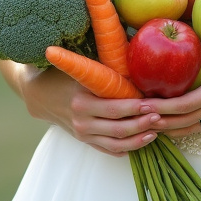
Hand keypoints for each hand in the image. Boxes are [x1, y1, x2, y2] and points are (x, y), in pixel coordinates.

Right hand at [2, 61, 159, 156]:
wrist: (39, 95)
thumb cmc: (65, 75)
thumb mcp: (80, 68)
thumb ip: (103, 66)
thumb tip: (133, 50)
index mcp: (81, 101)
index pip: (113, 108)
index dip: (135, 108)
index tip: (153, 103)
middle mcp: (82, 121)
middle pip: (118, 128)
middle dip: (141, 124)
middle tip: (160, 117)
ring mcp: (83, 134)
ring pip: (115, 143)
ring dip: (137, 140)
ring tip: (155, 132)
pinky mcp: (84, 141)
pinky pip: (108, 150)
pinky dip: (126, 148)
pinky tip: (141, 141)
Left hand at [139, 37, 200, 136]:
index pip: (188, 104)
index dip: (165, 107)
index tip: (144, 104)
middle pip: (185, 119)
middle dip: (159, 120)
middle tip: (134, 115)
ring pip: (190, 127)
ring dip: (167, 128)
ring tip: (143, 124)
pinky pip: (198, 127)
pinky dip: (179, 129)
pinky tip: (163, 126)